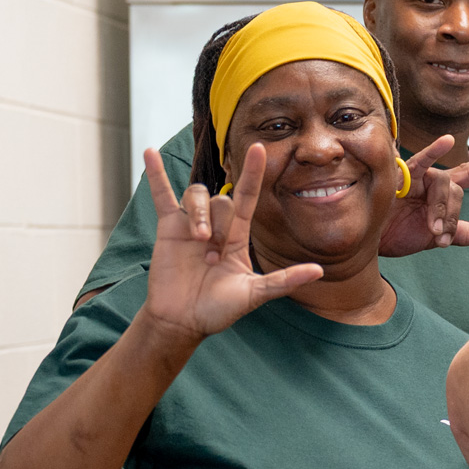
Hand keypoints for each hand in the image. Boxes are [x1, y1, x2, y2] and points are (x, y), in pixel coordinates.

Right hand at [142, 144, 320, 340]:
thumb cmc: (219, 309)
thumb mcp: (254, 294)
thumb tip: (319, 271)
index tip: (260, 148)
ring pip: (197, 197)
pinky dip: (156, 174)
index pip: (247, 197)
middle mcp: (216, 227)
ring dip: (199, 214)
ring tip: (197, 240)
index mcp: (238, 237)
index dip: (252, 174)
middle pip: (221, 201)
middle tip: (212, 255)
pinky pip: (162, 196)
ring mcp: (190, 224)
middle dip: (219, 224)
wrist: (183, 320)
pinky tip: (150, 152)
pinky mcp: (167, 228)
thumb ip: (284, 281)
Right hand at [380, 135, 468, 255]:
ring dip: (440, 208)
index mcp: (439, 192)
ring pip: (441, 180)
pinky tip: (446, 141)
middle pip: (455, 188)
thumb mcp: (430, 237)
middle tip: (441, 237)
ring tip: (433, 230)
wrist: (367, 242)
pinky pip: (416, 163)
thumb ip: (457, 234)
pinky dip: (432, 152)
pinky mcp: (397, 176)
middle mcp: (429, 180)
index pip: (467, 176)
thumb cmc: (395, 234)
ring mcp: (414, 176)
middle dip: (452, 215)